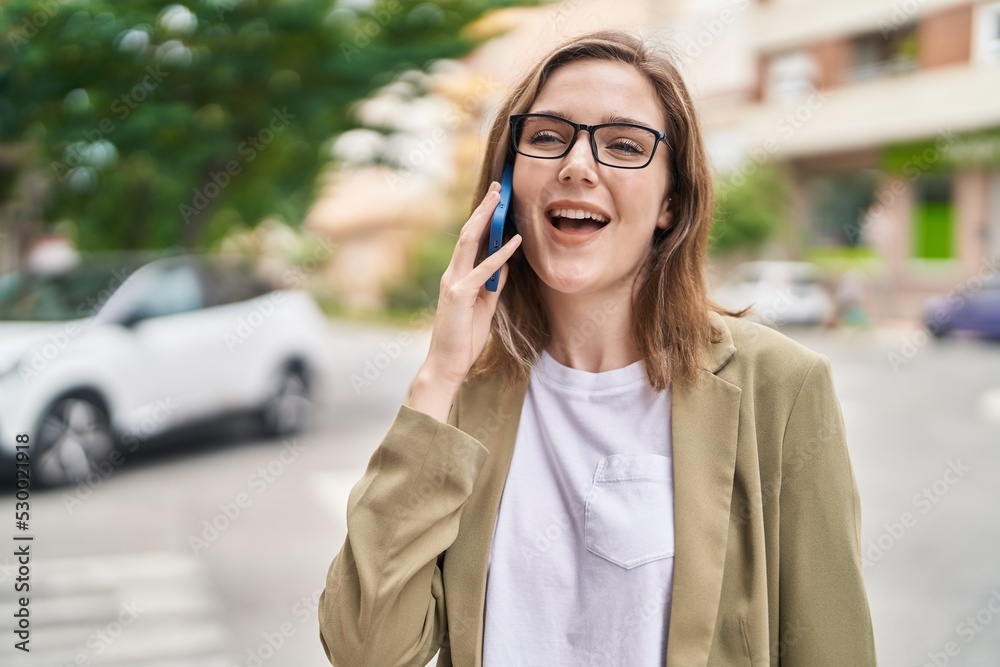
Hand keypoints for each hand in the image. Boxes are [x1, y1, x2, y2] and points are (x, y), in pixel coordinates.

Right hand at [421, 180, 521, 388]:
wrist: (448, 363)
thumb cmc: (464, 337)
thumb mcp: (485, 306)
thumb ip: (492, 284)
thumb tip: (505, 264)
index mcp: (457, 276)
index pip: (470, 240)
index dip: (482, 218)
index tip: (495, 200)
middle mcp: (452, 274)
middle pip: (468, 233)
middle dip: (483, 209)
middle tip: (498, 188)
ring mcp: (453, 282)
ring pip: (470, 243)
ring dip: (486, 219)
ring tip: (500, 201)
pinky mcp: (459, 295)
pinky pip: (483, 270)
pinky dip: (500, 254)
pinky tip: (514, 241)